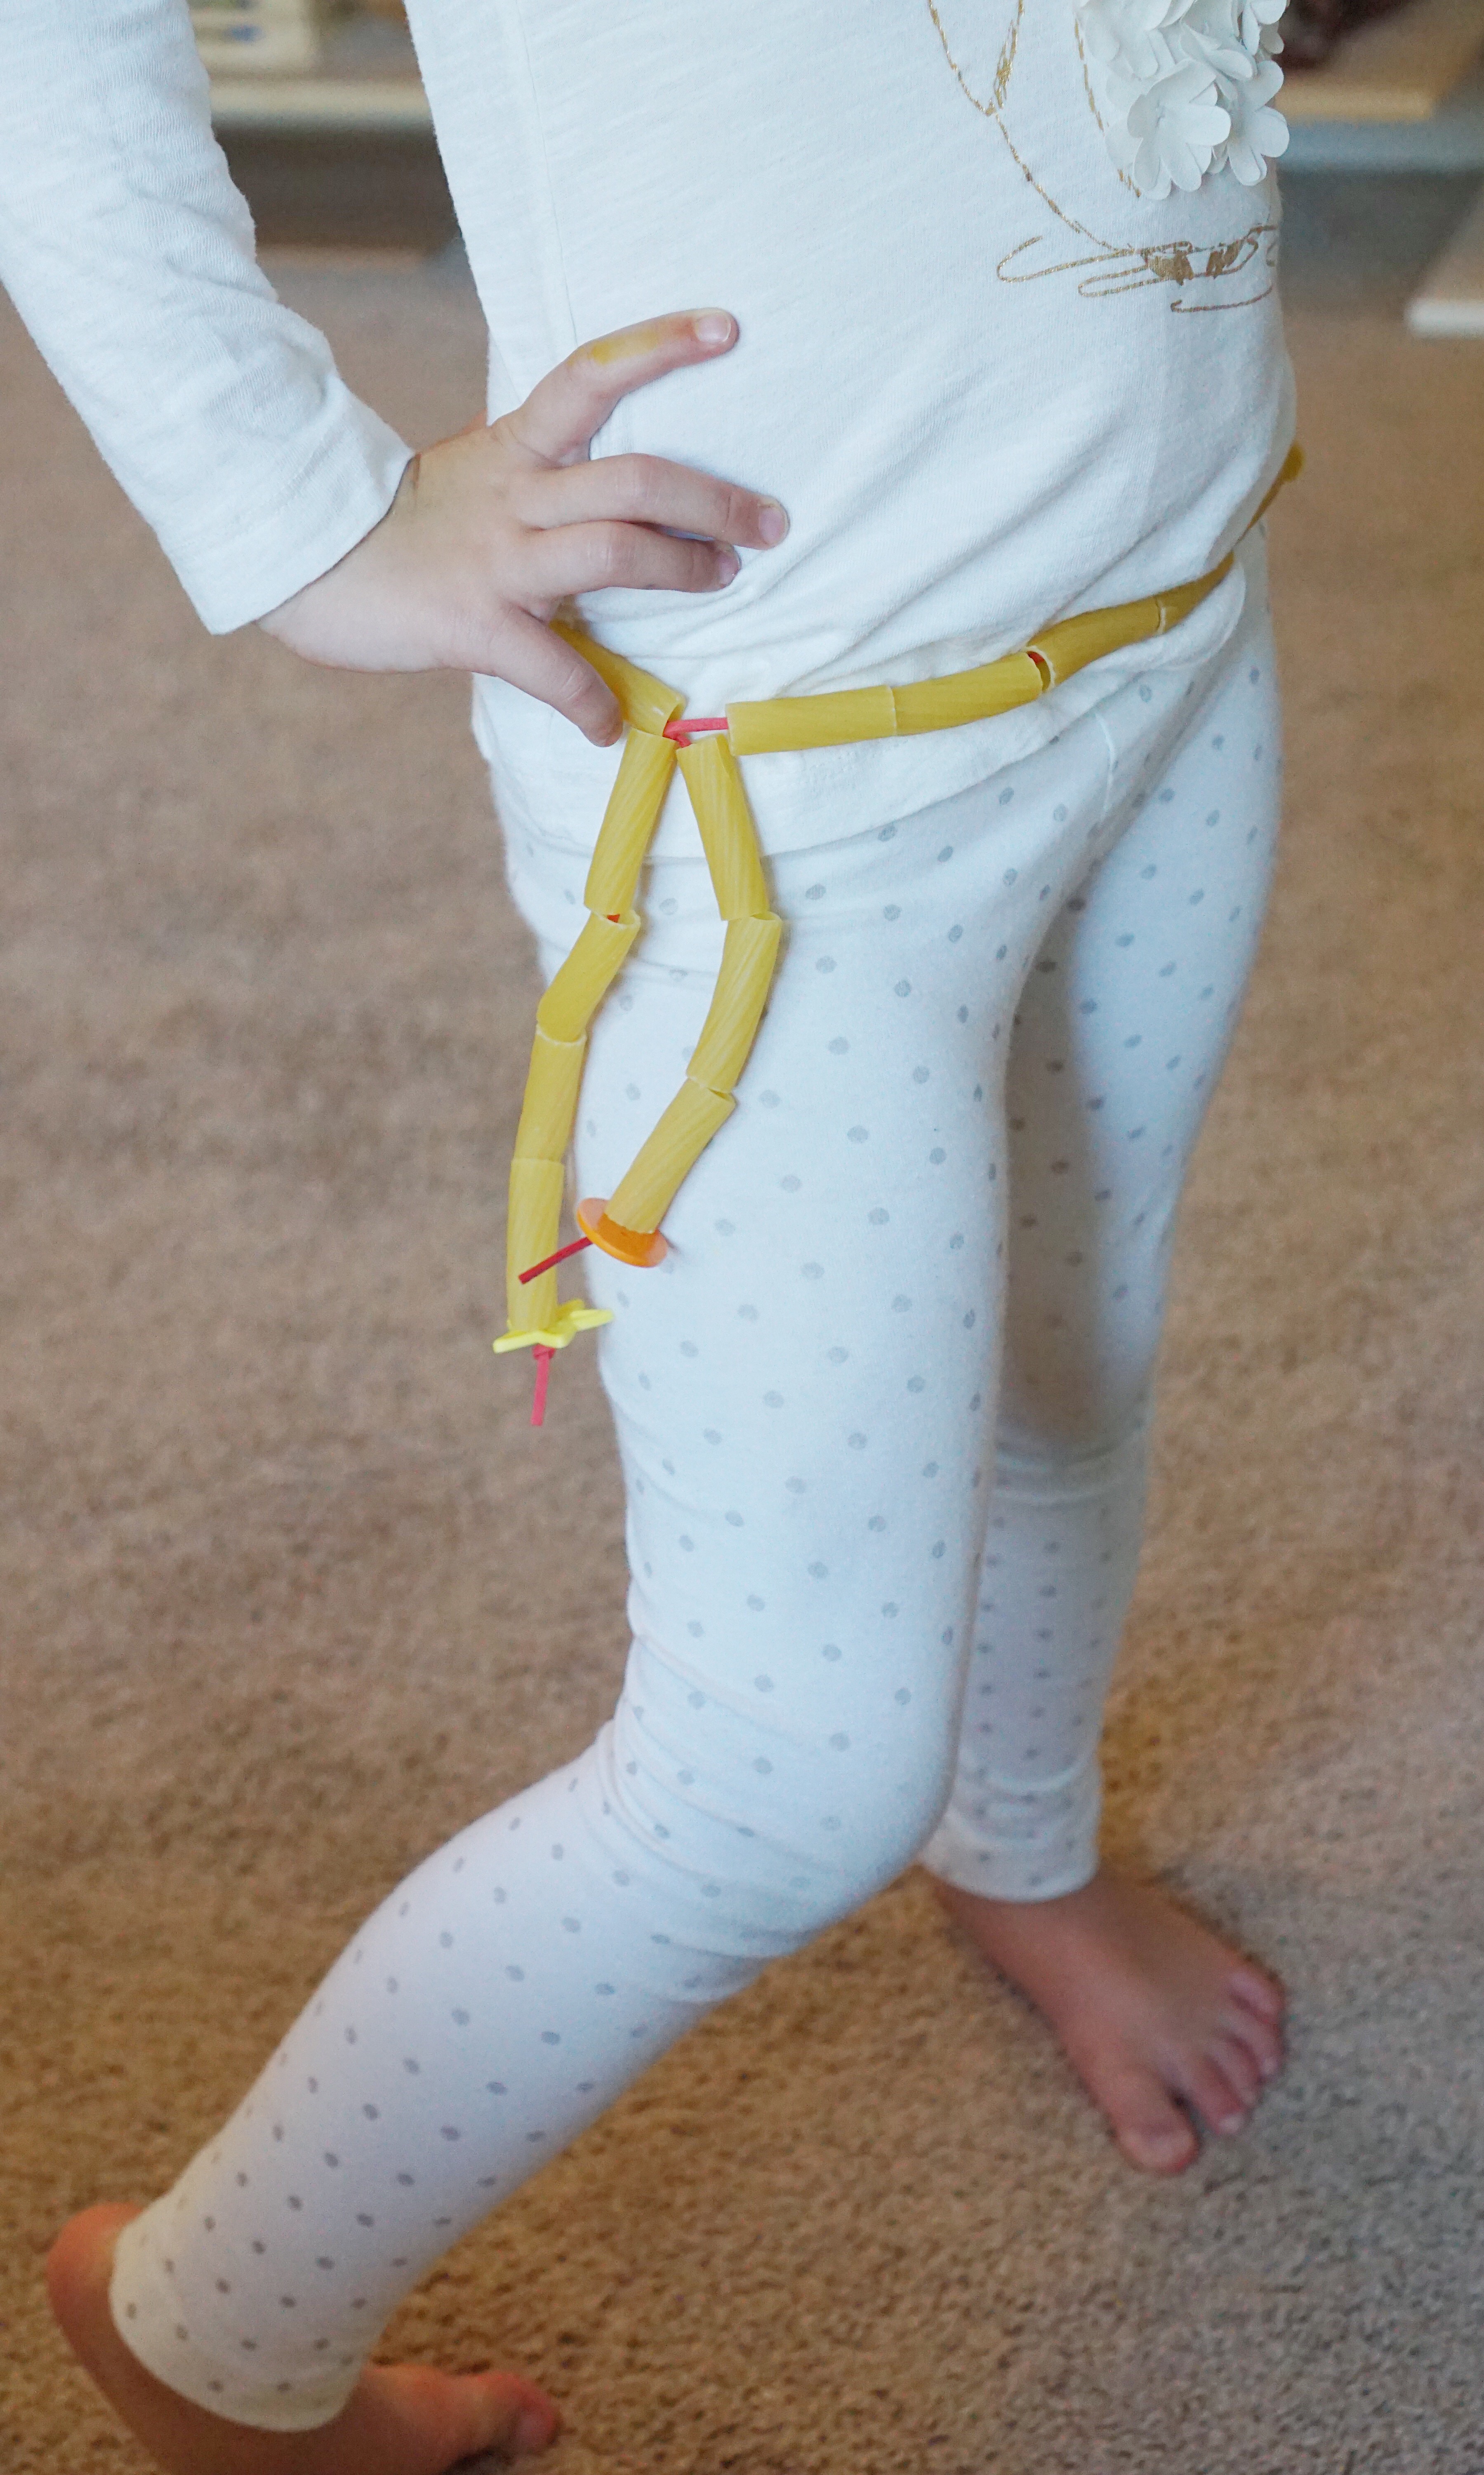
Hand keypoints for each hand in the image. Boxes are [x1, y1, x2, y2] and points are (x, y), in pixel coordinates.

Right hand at [258, 309, 786, 743]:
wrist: (307, 563)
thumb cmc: (393, 523)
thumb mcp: (463, 470)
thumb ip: (518, 457)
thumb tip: (558, 438)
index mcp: (512, 449)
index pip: (591, 376)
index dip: (660, 347)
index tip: (726, 330)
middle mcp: (515, 496)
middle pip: (634, 478)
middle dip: (714, 500)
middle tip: (769, 523)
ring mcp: (497, 561)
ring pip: (613, 550)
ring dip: (680, 570)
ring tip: (721, 583)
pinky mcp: (474, 626)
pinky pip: (553, 668)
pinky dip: (591, 703)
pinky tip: (610, 728)